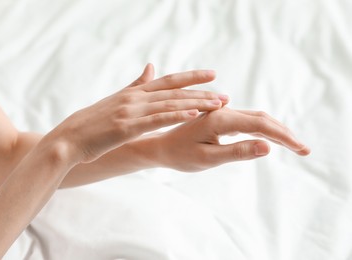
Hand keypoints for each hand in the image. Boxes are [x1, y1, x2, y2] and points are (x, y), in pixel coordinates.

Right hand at [51, 64, 227, 163]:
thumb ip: (136, 85)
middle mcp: (134, 98)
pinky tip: (193, 114)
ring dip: (196, 103)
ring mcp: (130, 111)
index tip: (212, 75)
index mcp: (133, 93)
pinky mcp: (126, 127)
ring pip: (169, 104)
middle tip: (225, 95)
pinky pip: (156, 120)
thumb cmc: (92, 124)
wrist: (68, 139)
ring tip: (218, 104)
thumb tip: (151, 68)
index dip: (191, 77)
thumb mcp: (116, 100)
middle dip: (202, 93)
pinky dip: (175, 115)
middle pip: (174, 92)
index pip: (168, 81)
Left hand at [155, 107, 310, 171]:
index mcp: (220, 119)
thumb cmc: (180, 155)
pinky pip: (246, 121)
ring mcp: (221, 113)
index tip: (302, 149)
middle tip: (304, 149)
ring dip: (275, 131)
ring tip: (293, 145)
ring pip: (255, 118)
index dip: (284, 137)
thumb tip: (268, 146)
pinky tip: (270, 138)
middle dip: (284, 133)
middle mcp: (222, 111)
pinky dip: (263, 130)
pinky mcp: (220, 118)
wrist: (160, 145)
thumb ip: (237, 151)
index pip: (261, 124)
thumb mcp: (208, 158)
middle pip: (261, 118)